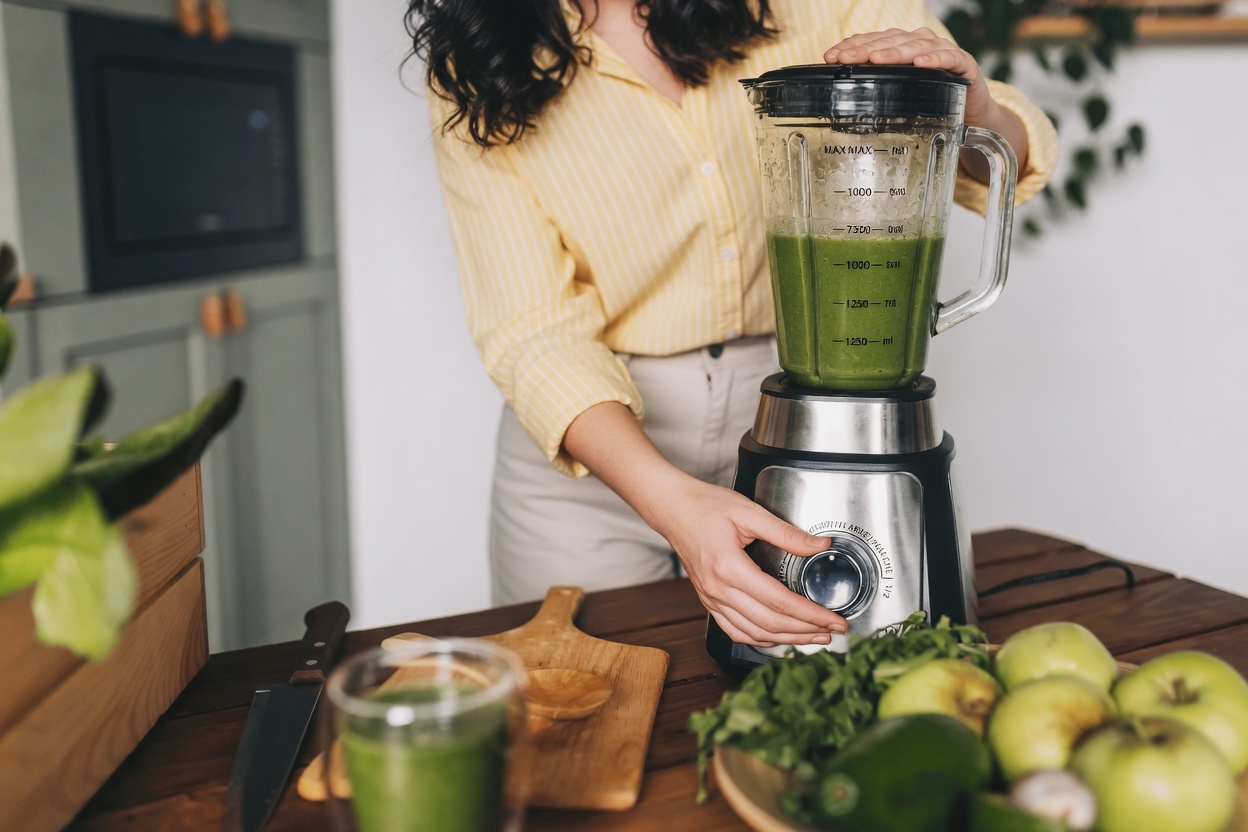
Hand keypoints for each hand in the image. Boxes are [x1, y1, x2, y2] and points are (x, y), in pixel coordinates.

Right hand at [646, 476, 847, 646]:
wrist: (672, 508)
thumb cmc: (706, 506)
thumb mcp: (749, 512)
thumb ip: (786, 532)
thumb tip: (820, 545)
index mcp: (730, 567)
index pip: (780, 602)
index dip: (811, 614)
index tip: (834, 620)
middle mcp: (718, 589)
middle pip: (770, 623)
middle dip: (806, 631)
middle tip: (833, 632)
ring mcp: (711, 598)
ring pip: (754, 633)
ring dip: (786, 640)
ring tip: (813, 638)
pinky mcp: (708, 600)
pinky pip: (734, 630)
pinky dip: (759, 639)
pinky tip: (778, 638)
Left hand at [824, 28, 1027, 178]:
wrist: (972, 114)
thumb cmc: (931, 104)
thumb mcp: (898, 99)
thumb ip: (877, 93)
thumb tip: (839, 101)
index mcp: (903, 48)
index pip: (874, 40)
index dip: (852, 46)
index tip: (830, 57)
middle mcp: (922, 43)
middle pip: (891, 40)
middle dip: (866, 49)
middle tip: (845, 59)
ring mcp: (944, 52)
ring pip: (917, 44)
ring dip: (895, 52)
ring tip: (876, 60)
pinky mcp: (964, 65)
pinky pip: (950, 58)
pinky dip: (935, 59)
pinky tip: (921, 63)